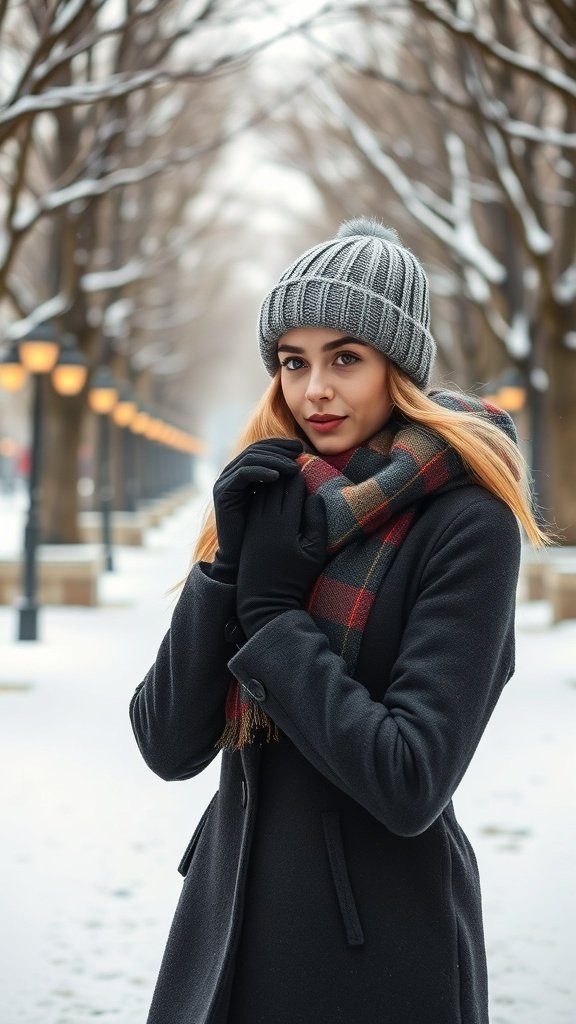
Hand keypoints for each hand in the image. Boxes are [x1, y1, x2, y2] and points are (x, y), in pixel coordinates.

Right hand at [209, 438, 302, 583]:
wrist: (244, 560)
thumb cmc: (266, 535)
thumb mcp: (279, 504)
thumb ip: (285, 485)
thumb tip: (303, 467)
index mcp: (247, 473)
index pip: (263, 448)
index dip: (282, 445)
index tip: (302, 449)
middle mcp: (234, 474)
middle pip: (256, 449)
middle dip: (279, 448)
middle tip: (299, 453)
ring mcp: (226, 482)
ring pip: (250, 458)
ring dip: (274, 460)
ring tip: (293, 468)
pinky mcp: (223, 492)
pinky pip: (242, 474)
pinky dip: (260, 471)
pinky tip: (277, 476)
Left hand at [236, 472, 326, 636]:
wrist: (263, 601)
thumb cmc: (294, 579)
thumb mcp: (314, 553)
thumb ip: (316, 523)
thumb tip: (315, 496)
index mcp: (285, 526)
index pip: (292, 490)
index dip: (299, 475)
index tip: (305, 464)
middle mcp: (266, 521)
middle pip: (275, 486)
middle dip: (284, 471)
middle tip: (292, 458)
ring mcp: (254, 525)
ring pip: (262, 492)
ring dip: (270, 478)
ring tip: (280, 468)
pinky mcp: (247, 530)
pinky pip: (253, 502)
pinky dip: (261, 491)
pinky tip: (267, 486)